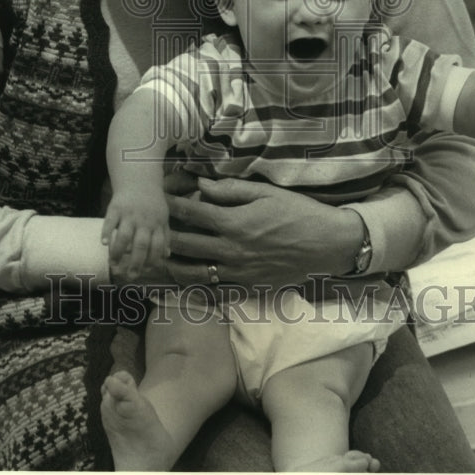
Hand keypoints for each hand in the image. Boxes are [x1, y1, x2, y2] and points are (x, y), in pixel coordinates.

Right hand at [102, 185, 169, 278]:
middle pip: (141, 245)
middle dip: (136, 263)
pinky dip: (106, 232)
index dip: (153, 261)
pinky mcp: (116, 208)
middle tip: (130, 276)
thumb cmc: (152, 203)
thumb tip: (167, 255)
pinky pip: (110, 221)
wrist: (139, 180)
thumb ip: (164, 236)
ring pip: (124, 236)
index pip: (157, 246)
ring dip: (118, 252)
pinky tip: (104, 243)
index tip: (146, 271)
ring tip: (113, 263)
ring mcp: (129, 214)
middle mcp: (144, 221)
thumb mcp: (163, 218)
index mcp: (157, 224)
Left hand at [165, 176, 363, 288]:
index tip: (158, 198)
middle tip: (147, 229)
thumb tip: (202, 185)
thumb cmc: (298, 212)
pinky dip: (197, 286)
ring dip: (173, 265)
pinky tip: (185, 280)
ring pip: (194, 272)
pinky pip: (215, 289)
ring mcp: (238, 272)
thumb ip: (231, 190)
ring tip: (158, 257)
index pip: (192, 212)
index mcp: (235, 222)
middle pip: (186, 244)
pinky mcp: (247, 286)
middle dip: (163, 235)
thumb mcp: (265, 193)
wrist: (327, 245)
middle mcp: (231, 249)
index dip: (171, 204)